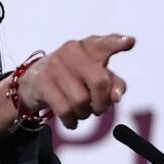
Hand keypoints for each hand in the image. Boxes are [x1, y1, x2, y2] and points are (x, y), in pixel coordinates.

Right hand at [0, 34, 134, 130]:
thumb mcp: (95, 77)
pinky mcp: (42, 82)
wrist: (34, 82)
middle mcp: (72, 51)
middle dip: (103, 103)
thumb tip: (116, 97)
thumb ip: (113, 84)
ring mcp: (55, 65)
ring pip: (81, 100)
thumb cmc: (74, 78)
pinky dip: (72, 121)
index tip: (130, 42)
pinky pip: (64, 110)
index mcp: (89, 47)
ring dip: (85, 113)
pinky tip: (71, 121)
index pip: (105, 44)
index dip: (117, 43)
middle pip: (99, 82)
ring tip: (81, 111)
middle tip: (99, 109)